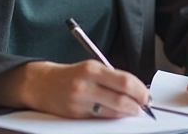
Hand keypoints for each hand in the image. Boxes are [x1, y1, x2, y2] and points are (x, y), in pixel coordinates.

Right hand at [0, 60, 150, 118]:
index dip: (140, 90)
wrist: (41, 84)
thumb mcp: (90, 68)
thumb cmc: (70, 75)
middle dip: (137, 105)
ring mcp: (80, 102)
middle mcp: (85, 85)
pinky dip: (111, 117)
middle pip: (121, 99)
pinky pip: (100, 118)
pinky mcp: (75, 115)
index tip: (146, 95)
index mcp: (92, 69)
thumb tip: (135, 89)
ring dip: (126, 113)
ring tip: (131, 110)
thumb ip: (112, 77)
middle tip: (142, 106)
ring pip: (112, 112)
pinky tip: (115, 113)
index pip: (124, 81)